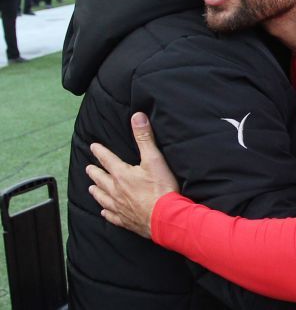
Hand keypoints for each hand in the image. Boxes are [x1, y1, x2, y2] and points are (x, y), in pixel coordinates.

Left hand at [86, 112, 178, 238]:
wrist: (165, 217)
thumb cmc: (161, 189)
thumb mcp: (154, 159)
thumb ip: (144, 137)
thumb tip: (137, 116)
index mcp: (122, 174)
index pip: (107, 159)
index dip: (100, 151)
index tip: (93, 146)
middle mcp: (116, 190)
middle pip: (101, 179)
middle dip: (94, 172)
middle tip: (88, 168)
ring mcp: (119, 207)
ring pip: (102, 198)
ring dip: (97, 191)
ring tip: (91, 188)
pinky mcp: (126, 220)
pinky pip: (111, 216)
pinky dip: (106, 213)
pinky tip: (104, 212)